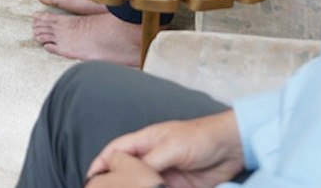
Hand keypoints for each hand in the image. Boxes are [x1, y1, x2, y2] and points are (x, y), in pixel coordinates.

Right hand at [87, 112, 244, 187]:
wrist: (231, 147)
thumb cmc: (200, 137)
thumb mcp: (171, 147)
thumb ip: (151, 162)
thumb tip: (132, 176)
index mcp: (146, 141)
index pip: (116, 151)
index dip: (101, 162)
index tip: (90, 178)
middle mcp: (152, 157)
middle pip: (126, 171)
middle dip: (113, 180)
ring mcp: (164, 173)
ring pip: (141, 184)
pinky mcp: (177, 187)